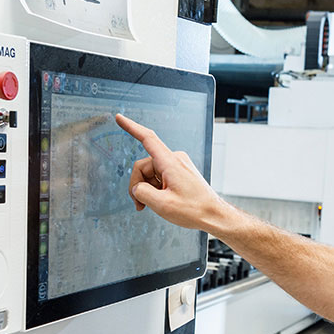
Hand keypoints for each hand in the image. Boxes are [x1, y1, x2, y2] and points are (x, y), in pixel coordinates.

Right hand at [115, 114, 227, 231]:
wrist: (213, 215)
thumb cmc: (195, 209)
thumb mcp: (162, 205)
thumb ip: (142, 193)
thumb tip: (137, 188)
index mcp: (170, 162)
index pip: (147, 138)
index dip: (131, 127)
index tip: (119, 118)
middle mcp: (174, 159)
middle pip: (143, 166)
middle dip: (138, 186)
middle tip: (140, 204)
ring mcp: (177, 165)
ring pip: (150, 174)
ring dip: (147, 190)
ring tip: (154, 205)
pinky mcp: (179, 172)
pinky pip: (159, 177)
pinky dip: (155, 189)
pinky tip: (160, 200)